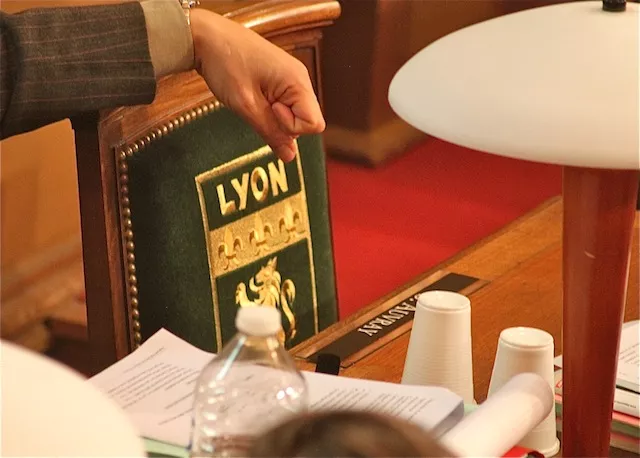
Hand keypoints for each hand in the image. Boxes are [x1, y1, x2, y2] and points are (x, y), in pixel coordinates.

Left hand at [189, 9, 325, 161]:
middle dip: (282, 123)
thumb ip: (271, 133)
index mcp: (298, 82)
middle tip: (258, 105)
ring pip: (295, 114)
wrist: (207, 38)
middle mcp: (300, 79)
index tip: (269, 110)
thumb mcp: (246, 106)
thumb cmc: (225, 64)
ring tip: (254, 98)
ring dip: (274, 116)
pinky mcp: (281, 79)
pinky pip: (285, 104)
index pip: (314, 125)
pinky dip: (270, 108)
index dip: (290, 127)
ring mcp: (291, 78)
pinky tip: (254, 97)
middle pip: (306, 120)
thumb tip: (290, 156)